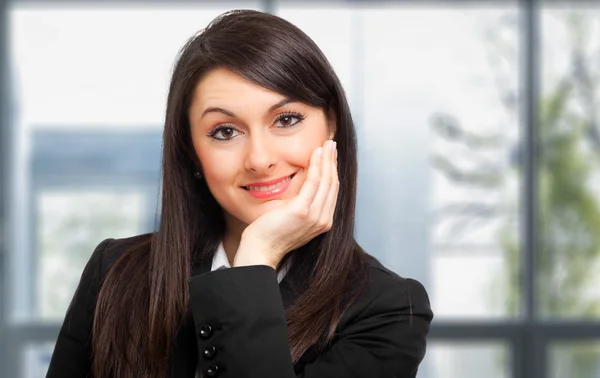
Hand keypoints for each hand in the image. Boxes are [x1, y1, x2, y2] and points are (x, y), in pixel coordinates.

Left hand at [233, 139, 338, 268]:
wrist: (261, 249)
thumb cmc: (272, 233)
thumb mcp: (293, 216)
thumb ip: (303, 203)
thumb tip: (304, 186)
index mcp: (323, 221)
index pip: (332, 191)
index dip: (333, 171)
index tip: (331, 155)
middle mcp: (323, 219)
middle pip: (333, 184)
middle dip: (333, 162)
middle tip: (332, 144)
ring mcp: (315, 216)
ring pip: (327, 181)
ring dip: (328, 160)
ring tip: (327, 145)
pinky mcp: (302, 211)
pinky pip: (314, 183)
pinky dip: (317, 166)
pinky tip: (316, 154)